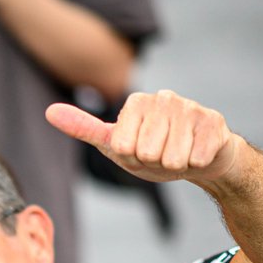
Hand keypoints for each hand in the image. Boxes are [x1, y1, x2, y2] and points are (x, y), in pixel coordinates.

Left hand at [46, 90, 241, 186]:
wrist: (197, 158)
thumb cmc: (152, 151)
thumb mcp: (113, 143)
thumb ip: (83, 128)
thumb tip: (49, 111)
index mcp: (136, 102)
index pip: (122, 146)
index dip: (129, 157)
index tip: (136, 150)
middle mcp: (163, 98)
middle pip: (147, 152)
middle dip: (152, 162)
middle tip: (159, 154)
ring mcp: (191, 107)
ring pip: (173, 157)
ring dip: (174, 164)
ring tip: (178, 153)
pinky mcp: (213, 121)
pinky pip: (196, 158)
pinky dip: (195, 164)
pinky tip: (197, 153)